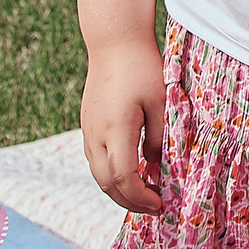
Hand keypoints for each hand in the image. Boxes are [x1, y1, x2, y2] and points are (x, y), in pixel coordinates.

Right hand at [80, 37, 167, 215]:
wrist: (113, 43)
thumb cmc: (142, 69)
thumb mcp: (160, 102)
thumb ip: (159, 137)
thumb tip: (154, 165)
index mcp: (115, 131)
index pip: (123, 179)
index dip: (140, 197)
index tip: (160, 203)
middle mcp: (95, 136)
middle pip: (106, 184)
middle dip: (130, 201)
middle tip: (154, 206)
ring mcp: (88, 131)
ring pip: (98, 174)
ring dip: (119, 189)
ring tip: (145, 193)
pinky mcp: (88, 124)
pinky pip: (96, 159)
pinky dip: (112, 174)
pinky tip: (131, 172)